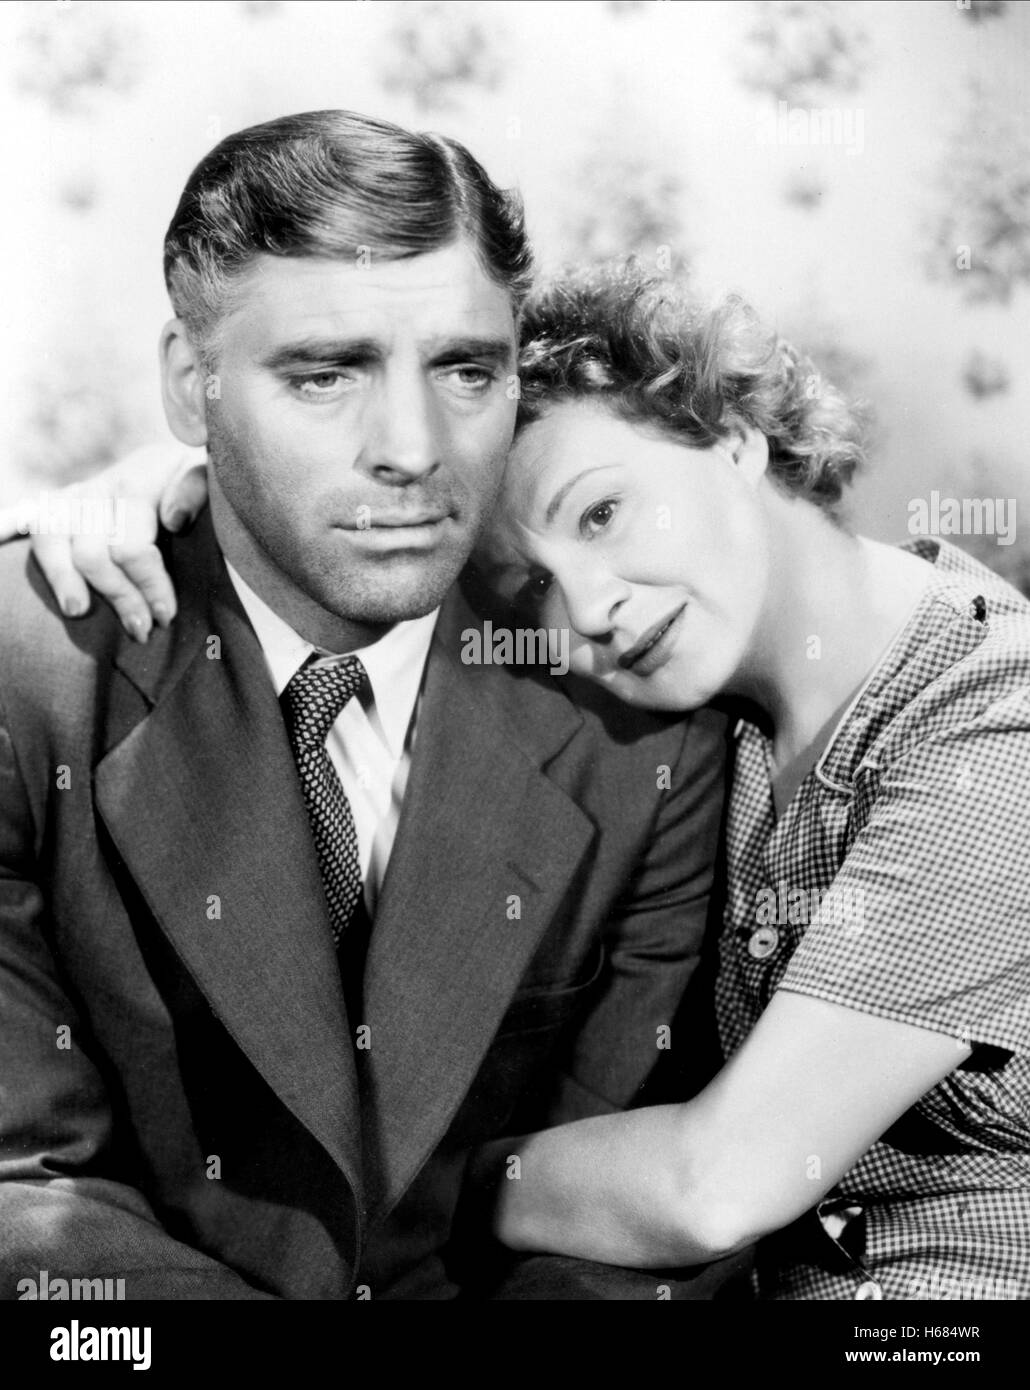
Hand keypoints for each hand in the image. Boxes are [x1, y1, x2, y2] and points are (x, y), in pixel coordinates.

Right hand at [0, 443, 208, 640]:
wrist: (170, 466)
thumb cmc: (195, 487)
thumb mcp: (208, 480)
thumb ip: (197, 490)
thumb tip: (174, 519)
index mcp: (145, 477)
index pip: (132, 545)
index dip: (149, 585)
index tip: (165, 615)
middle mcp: (106, 484)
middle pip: (95, 554)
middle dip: (120, 597)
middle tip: (143, 629)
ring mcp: (79, 493)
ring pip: (60, 545)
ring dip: (74, 586)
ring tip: (86, 615)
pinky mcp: (59, 505)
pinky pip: (42, 535)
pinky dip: (53, 570)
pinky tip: (71, 601)